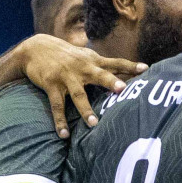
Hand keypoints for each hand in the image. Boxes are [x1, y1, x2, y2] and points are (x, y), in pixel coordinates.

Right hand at [17, 34, 146, 136]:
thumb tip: (128, 75)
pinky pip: (57, 106)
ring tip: (93, 124)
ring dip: (85, 109)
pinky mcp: (51, 85)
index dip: (130, 66)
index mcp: (93, 61)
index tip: (145, 68)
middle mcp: (82, 68)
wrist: (36, 48)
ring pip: (78, 95)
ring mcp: (66, 76)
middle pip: (99, 75)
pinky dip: (60, 121)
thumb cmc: (68, 56)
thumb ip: (105, 66)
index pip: (115, 63)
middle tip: (122, 89)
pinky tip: (64, 134)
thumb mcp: (86, 57)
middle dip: (111, 82)